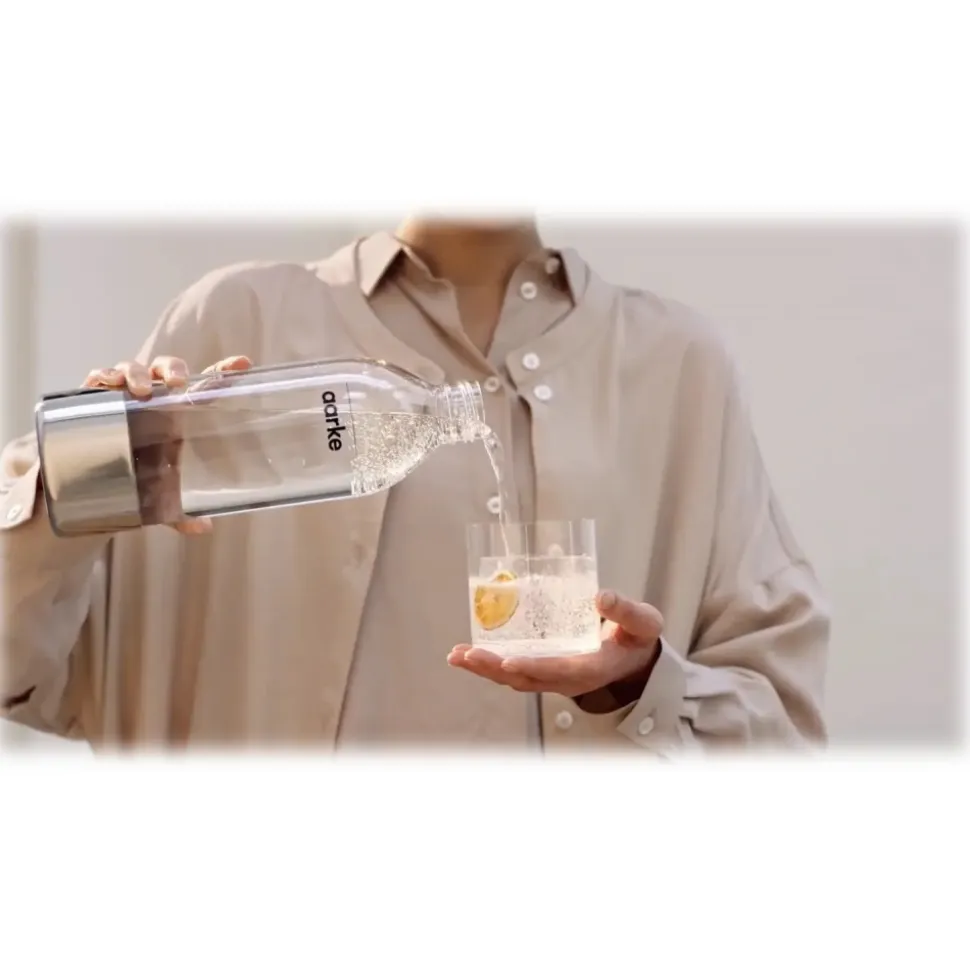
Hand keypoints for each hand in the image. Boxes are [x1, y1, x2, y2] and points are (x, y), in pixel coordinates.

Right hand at [82, 354, 251, 533]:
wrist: (95, 476)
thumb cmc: (138, 473)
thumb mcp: (160, 495)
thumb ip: (180, 511)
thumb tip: (203, 527)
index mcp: (178, 413)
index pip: (204, 385)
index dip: (223, 371)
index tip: (243, 364)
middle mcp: (154, 399)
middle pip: (167, 369)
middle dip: (173, 369)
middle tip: (177, 383)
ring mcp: (124, 395)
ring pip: (133, 368)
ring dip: (138, 372)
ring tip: (142, 390)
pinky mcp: (95, 399)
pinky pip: (97, 378)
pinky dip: (102, 376)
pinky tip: (105, 384)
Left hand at [448, 590, 663, 697]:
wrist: (636, 658)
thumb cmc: (637, 637)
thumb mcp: (642, 622)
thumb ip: (626, 610)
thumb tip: (601, 596)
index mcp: (591, 668)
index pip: (557, 670)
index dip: (531, 665)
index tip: (506, 661)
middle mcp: (568, 678)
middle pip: (525, 677)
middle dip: (493, 668)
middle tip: (465, 655)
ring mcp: (554, 677)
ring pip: (514, 677)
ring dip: (485, 668)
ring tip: (456, 656)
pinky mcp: (545, 670)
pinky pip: (515, 670)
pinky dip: (491, 664)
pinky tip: (470, 653)